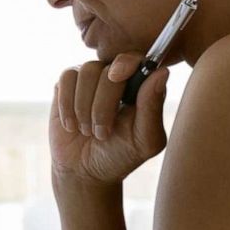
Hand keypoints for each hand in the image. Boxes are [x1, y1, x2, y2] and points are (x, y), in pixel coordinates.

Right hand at [50, 52, 170, 190]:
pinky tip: (71, 125)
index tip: (117, 77)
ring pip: (87, 71)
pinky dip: (67, 105)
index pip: (138, 58)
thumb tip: (162, 72)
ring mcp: (92, 77)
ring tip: (87, 131)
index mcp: (142, 85)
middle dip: (103, 105)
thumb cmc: (120, 156)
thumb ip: (153, 107)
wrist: (85, 171)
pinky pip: (67, 78)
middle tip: (102, 134)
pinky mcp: (68, 83)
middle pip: (109, 68)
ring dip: (84, 108)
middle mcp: (118, 75)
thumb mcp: (143, 140)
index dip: (127, 63)